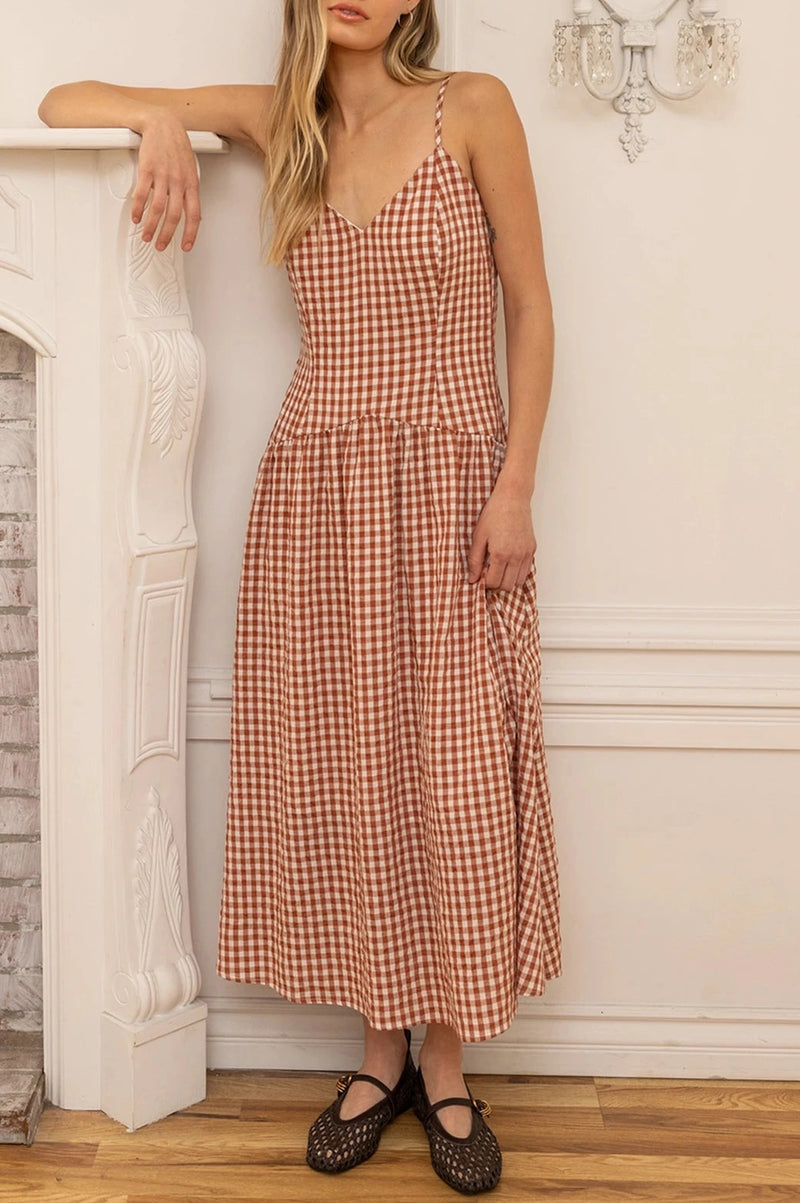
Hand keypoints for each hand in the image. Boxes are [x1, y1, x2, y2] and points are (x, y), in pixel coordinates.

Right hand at [131, 111, 201, 252]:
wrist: (163, 123)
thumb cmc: (177, 145)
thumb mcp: (190, 169)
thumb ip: (190, 190)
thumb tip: (190, 210)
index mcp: (192, 184)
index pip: (194, 215)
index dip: (191, 233)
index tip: (186, 246)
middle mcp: (179, 182)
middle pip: (174, 216)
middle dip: (167, 235)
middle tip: (160, 245)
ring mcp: (163, 176)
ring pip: (158, 209)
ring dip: (151, 226)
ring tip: (146, 236)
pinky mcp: (147, 169)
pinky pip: (142, 194)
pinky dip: (138, 209)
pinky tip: (136, 217)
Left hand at [467, 485, 535, 590]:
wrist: (512, 498)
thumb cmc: (494, 514)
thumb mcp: (478, 537)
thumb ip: (475, 560)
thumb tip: (472, 579)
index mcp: (501, 554)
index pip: (494, 582)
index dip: (485, 584)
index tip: (480, 577)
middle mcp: (516, 556)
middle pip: (507, 586)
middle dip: (496, 585)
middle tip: (488, 575)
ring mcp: (526, 553)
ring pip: (519, 582)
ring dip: (508, 581)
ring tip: (498, 570)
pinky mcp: (532, 549)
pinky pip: (526, 570)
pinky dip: (517, 573)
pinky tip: (507, 564)